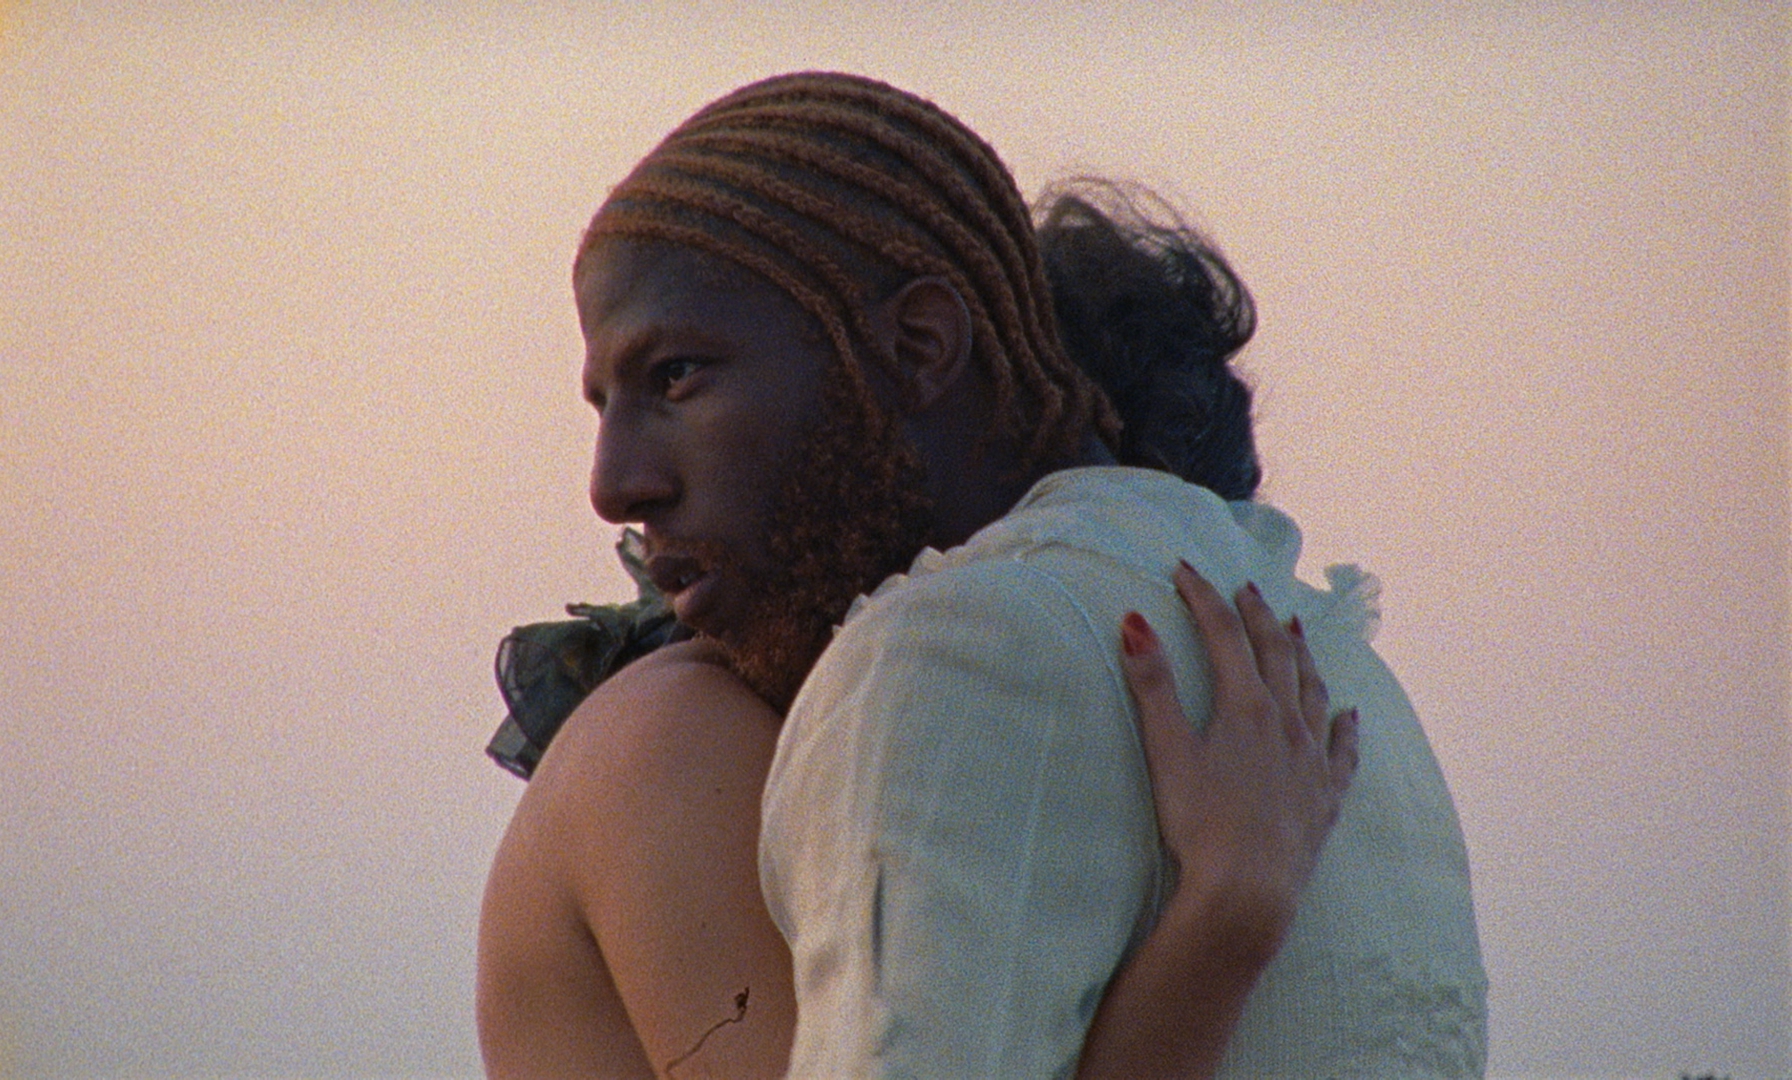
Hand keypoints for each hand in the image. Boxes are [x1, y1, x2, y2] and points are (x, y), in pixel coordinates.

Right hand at [1119, 563, 1358, 965]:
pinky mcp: (1327, 794)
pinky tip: (1350, 713)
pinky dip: (1346, 725)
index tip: (1183, 570)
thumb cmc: (1200, 822)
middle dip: (1257, 616)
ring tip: (1296, 629)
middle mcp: (1287, 721)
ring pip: (1314, 690)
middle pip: (1275, 652)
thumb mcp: (1168, 751)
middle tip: (1245, 589)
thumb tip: (1133, 622)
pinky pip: (1344, 750)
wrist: (1249, 889)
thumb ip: (1152, 685)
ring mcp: (1313, 757)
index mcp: (1245, 706)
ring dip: (1303, 654)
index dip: (1202, 597)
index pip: (1223, 634)